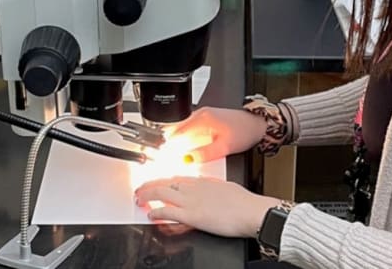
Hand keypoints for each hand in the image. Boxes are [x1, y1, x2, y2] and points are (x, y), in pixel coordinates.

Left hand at [135, 176, 280, 237]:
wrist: (251, 211)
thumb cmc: (244, 203)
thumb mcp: (226, 188)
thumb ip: (213, 188)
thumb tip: (208, 188)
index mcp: (203, 181)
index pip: (177, 177)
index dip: (164, 179)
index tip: (157, 181)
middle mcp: (194, 188)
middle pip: (165, 181)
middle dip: (150, 184)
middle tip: (141, 188)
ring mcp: (191, 200)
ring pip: (161, 193)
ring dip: (147, 195)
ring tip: (140, 198)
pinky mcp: (191, 215)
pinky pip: (167, 211)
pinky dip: (156, 212)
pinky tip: (151, 215)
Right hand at [170, 107, 266, 162]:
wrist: (257, 124)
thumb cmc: (244, 132)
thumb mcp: (224, 147)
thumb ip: (204, 154)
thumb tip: (188, 159)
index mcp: (202, 119)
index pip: (177, 133)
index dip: (170, 147)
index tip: (165, 158)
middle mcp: (200, 114)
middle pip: (177, 129)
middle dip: (172, 144)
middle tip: (169, 159)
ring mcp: (203, 115)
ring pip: (183, 129)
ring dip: (179, 142)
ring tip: (178, 156)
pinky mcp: (207, 119)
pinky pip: (190, 129)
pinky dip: (186, 139)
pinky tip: (189, 149)